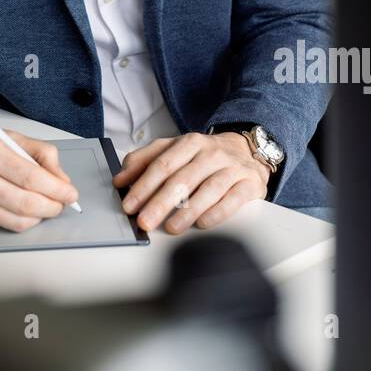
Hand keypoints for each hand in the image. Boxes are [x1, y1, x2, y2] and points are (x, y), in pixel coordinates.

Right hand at [0, 114, 78, 230]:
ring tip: (44, 208)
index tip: (70, 193)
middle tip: (61, 204)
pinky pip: (0, 223)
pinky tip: (20, 208)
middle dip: (52, 207)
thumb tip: (60, 178)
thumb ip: (35, 152)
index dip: (57, 189)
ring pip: (15, 220)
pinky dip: (16, 218)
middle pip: (26, 203)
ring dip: (37, 218)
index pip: (32, 176)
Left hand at [112, 131, 269, 234]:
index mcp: (189, 143)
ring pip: (208, 189)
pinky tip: (202, 224)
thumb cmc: (204, 156)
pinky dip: (217, 212)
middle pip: (182, 178)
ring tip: (171, 228)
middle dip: (160, 202)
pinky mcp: (250, 184)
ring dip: (187, 211)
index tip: (129, 205)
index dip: (143, 186)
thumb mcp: (174, 150)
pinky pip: (233, 199)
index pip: (162, 164)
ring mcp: (232, 167)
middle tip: (144, 222)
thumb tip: (120, 178)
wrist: (247, 150)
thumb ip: (145, 160)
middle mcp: (211, 153)